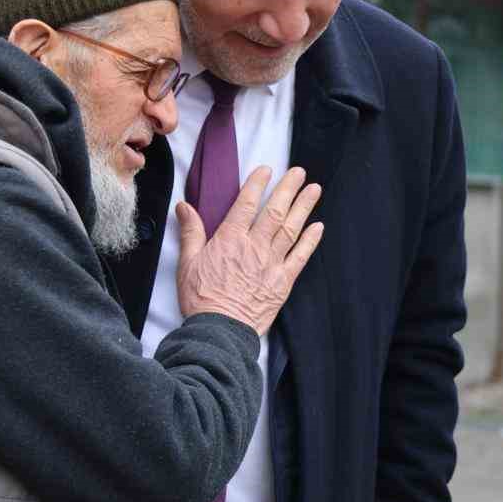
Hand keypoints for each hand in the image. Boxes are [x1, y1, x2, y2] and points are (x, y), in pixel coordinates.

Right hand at [175, 166, 323, 336]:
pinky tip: (318, 227)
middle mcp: (253, 247)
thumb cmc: (201, 300)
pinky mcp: (282, 282)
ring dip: (304, 207)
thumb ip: (190, 232)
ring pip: (290, 229)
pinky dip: (310, 241)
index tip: (266, 169)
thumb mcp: (187, 263)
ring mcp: (271, 264)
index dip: (257, 184)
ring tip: (314, 190)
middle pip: (274, 211)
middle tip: (299, 172)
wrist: (220, 331)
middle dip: (288, 189)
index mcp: (229, 240)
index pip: (246, 203)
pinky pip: (300, 257)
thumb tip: (184, 206)